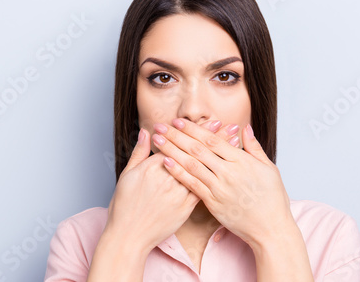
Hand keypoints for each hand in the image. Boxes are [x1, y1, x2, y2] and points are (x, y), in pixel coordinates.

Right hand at [104, 120, 241, 251]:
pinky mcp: (184, 208)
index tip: (212, 122)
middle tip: (230, 127)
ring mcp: (177, 194)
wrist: (128, 236)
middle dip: (214, 139)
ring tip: (234, 145)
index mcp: (152, 167)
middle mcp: (167, 178)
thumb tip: (145, 132)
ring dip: (220, 156)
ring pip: (202, 170)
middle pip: (194, 154)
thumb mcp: (127, 175)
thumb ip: (139, 152)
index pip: (178, 143)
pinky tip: (226, 170)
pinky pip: (202, 190)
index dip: (196, 132)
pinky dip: (216, 177)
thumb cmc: (124, 205)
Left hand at [152, 118, 293, 246]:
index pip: (212, 140)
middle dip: (176, 136)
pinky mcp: (213, 203)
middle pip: (197, 149)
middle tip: (160, 125)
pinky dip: (178, 173)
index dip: (193, 129)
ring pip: (191, 165)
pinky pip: (192, 185)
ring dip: (172, 150)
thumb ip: (254, 147)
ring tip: (157, 140)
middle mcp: (228, 172)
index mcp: (241, 161)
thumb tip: (244, 128)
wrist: (271, 228)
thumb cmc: (272, 198)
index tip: (178, 121)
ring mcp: (219, 188)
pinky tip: (166, 163)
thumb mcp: (269, 168)